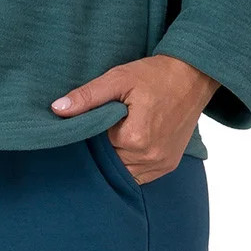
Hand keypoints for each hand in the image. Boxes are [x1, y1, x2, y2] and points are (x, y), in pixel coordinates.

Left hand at [50, 54, 218, 184]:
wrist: (193, 75)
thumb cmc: (155, 75)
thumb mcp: (118, 79)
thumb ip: (87, 97)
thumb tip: (57, 109)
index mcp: (135, 139)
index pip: (97, 146)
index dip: (93, 132)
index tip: (98, 117)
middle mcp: (150, 158)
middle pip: (110, 162)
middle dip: (104, 146)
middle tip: (108, 122)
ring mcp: (161, 165)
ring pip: (124, 172)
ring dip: (117, 156)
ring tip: (120, 130)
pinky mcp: (169, 165)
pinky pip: (141, 175)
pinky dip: (132, 162)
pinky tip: (130, 142)